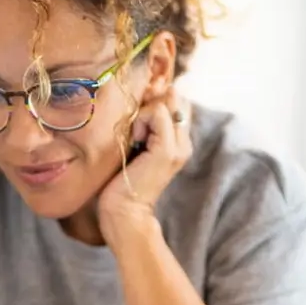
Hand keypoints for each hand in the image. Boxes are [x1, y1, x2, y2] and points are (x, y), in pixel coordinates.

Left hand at [98, 87, 191, 244]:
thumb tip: (144, 94)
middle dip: (151, 102)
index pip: (177, 100)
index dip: (156, 99)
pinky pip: (157, 113)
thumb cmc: (121, 178)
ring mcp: (179, 145)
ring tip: (134, 138)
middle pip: (175, 97)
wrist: (124, 210)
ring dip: (142, 114)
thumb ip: (144, 122)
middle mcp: (184, 141)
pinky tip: (134, 140)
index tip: (138, 118)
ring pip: (165, 102)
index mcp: (179, 140)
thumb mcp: (135, 143)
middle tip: (136, 127)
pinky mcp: (168, 149)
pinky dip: (140, 121)